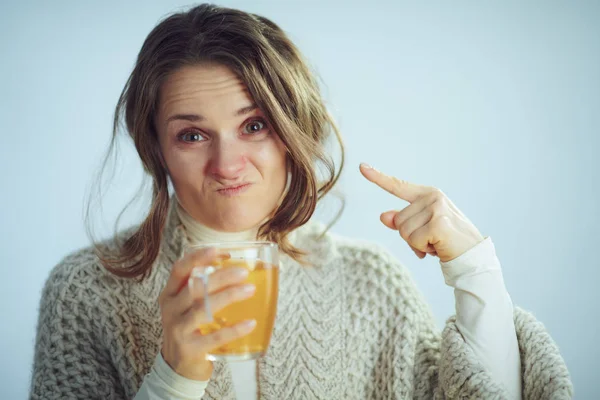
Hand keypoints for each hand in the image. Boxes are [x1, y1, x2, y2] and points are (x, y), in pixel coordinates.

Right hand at [158, 248, 256, 380]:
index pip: (179, 269)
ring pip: (203, 309)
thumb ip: (204, 288)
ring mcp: (178, 330)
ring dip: (229, 297)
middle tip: (243, 272)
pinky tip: (250, 323)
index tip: (218, 249)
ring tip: (250, 289)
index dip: (198, 257)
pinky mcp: (190, 349)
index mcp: (170, 294)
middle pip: (195, 287)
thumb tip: (238, 267)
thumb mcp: (188, 306)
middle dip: (221, 276)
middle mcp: (170, 310)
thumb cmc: (190, 329)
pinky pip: (215, 337)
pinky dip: (234, 329)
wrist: (178, 367)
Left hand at [360, 163, 484, 261]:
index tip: (361, 166)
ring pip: (403, 232)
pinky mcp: (438, 223)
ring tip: (436, 243)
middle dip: (411, 237)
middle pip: (398, 220)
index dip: (378, 177)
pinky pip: (414, 241)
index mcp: (428, 194)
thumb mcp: (421, 229)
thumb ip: (402, 221)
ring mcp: (436, 208)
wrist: (472, 256)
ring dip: (417, 245)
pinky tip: (439, 248)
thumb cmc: (446, 241)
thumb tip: (383, 216)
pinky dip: (423, 250)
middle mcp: (432, 197)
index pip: (398, 186)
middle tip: (431, 240)